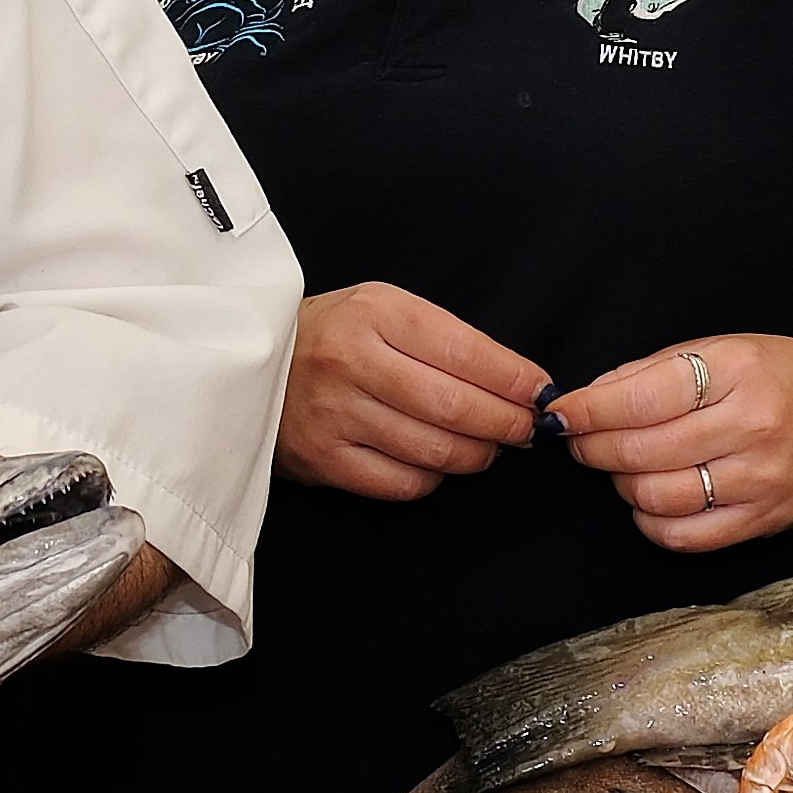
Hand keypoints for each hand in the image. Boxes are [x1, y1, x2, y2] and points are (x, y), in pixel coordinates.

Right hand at [281, 282, 545, 498]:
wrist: (253, 362)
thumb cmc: (334, 334)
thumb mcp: (384, 309)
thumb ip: (445, 341)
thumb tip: (518, 384)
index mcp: (374, 313)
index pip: (465, 351)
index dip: (514, 379)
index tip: (540, 392)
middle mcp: (351, 362)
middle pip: (455, 407)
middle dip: (506, 423)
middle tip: (525, 429)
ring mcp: (334, 415)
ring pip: (434, 450)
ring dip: (476, 454)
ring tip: (486, 446)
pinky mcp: (322, 459)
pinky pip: (401, 483)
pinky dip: (432, 478)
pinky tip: (436, 463)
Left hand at [551, 331, 792, 552]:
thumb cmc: (780, 377)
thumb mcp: (722, 349)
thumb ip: (653, 371)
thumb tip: (587, 400)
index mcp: (736, 371)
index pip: (639, 398)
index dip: (588, 410)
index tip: (562, 414)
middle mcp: (751, 426)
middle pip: (641, 450)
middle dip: (595, 447)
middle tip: (583, 441)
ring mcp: (759, 479)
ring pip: (656, 496)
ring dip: (621, 484)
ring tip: (624, 466)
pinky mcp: (762, 520)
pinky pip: (683, 535)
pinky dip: (650, 520)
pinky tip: (651, 499)